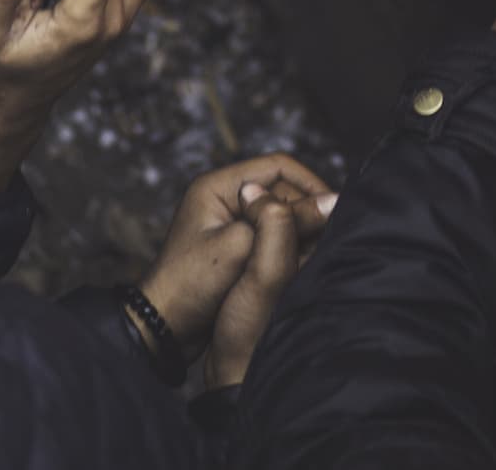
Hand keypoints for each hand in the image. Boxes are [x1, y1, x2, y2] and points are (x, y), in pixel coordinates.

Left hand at [133, 154, 332, 379]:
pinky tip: (302, 260)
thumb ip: (285, 221)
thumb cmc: (191, 285)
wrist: (161, 329)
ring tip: (320, 248)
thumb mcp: (241, 247)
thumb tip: (333, 201)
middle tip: (331, 234)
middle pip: (282, 189)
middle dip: (307, 208)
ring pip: (280, 213)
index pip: (279, 166)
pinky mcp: (235, 244)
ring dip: (300, 228)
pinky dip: (289, 243)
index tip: (334, 208)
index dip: (311, 184)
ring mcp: (229, 222)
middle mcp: (225, 197)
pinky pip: (271, 233)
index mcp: (218, 186)